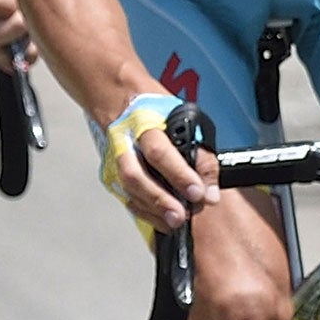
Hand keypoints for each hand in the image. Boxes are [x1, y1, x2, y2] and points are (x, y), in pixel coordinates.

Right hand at [100, 92, 218, 232]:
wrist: (119, 98)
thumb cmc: (154, 108)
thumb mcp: (184, 119)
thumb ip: (200, 155)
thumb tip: (209, 193)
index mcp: (144, 122)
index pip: (160, 151)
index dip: (180, 175)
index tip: (197, 193)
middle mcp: (124, 141)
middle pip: (136, 175)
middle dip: (160, 199)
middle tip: (182, 215)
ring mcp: (113, 159)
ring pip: (128, 189)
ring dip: (153, 210)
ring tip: (175, 222)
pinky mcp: (110, 173)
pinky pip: (126, 197)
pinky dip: (144, 212)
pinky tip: (160, 219)